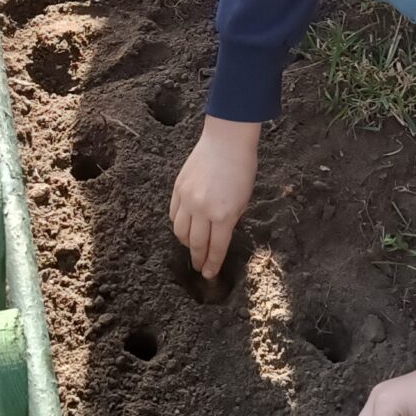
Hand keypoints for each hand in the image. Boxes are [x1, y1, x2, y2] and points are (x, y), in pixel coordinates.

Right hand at [170, 117, 259, 279]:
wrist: (226, 141)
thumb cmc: (242, 169)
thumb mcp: (242, 201)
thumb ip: (229, 221)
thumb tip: (218, 238)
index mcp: (223, 215)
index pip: (216, 248)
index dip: (212, 264)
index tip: (209, 274)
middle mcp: (202, 210)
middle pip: (196, 244)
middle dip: (198, 259)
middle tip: (200, 267)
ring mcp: (187, 199)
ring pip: (180, 231)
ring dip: (186, 243)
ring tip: (192, 248)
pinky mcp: (177, 189)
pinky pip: (173, 215)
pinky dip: (178, 225)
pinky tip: (184, 228)